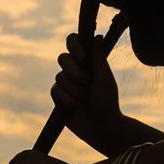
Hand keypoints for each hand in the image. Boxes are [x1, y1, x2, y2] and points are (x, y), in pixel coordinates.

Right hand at [52, 31, 120, 146]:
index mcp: (88, 61)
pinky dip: (68, 98)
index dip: (74, 45)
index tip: (82, 56)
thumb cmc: (107, 102)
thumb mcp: (105, 79)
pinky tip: (76, 106)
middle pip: (63, 58)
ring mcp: (65, 83)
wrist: (101, 127)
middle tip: (87, 82)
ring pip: (59, 76)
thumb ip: (98, 59)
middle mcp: (75, 69)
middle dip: (74, 72)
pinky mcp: (58, 96)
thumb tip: (97, 36)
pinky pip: (56, 90)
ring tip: (85, 99)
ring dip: (74, 89)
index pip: (74, 42)